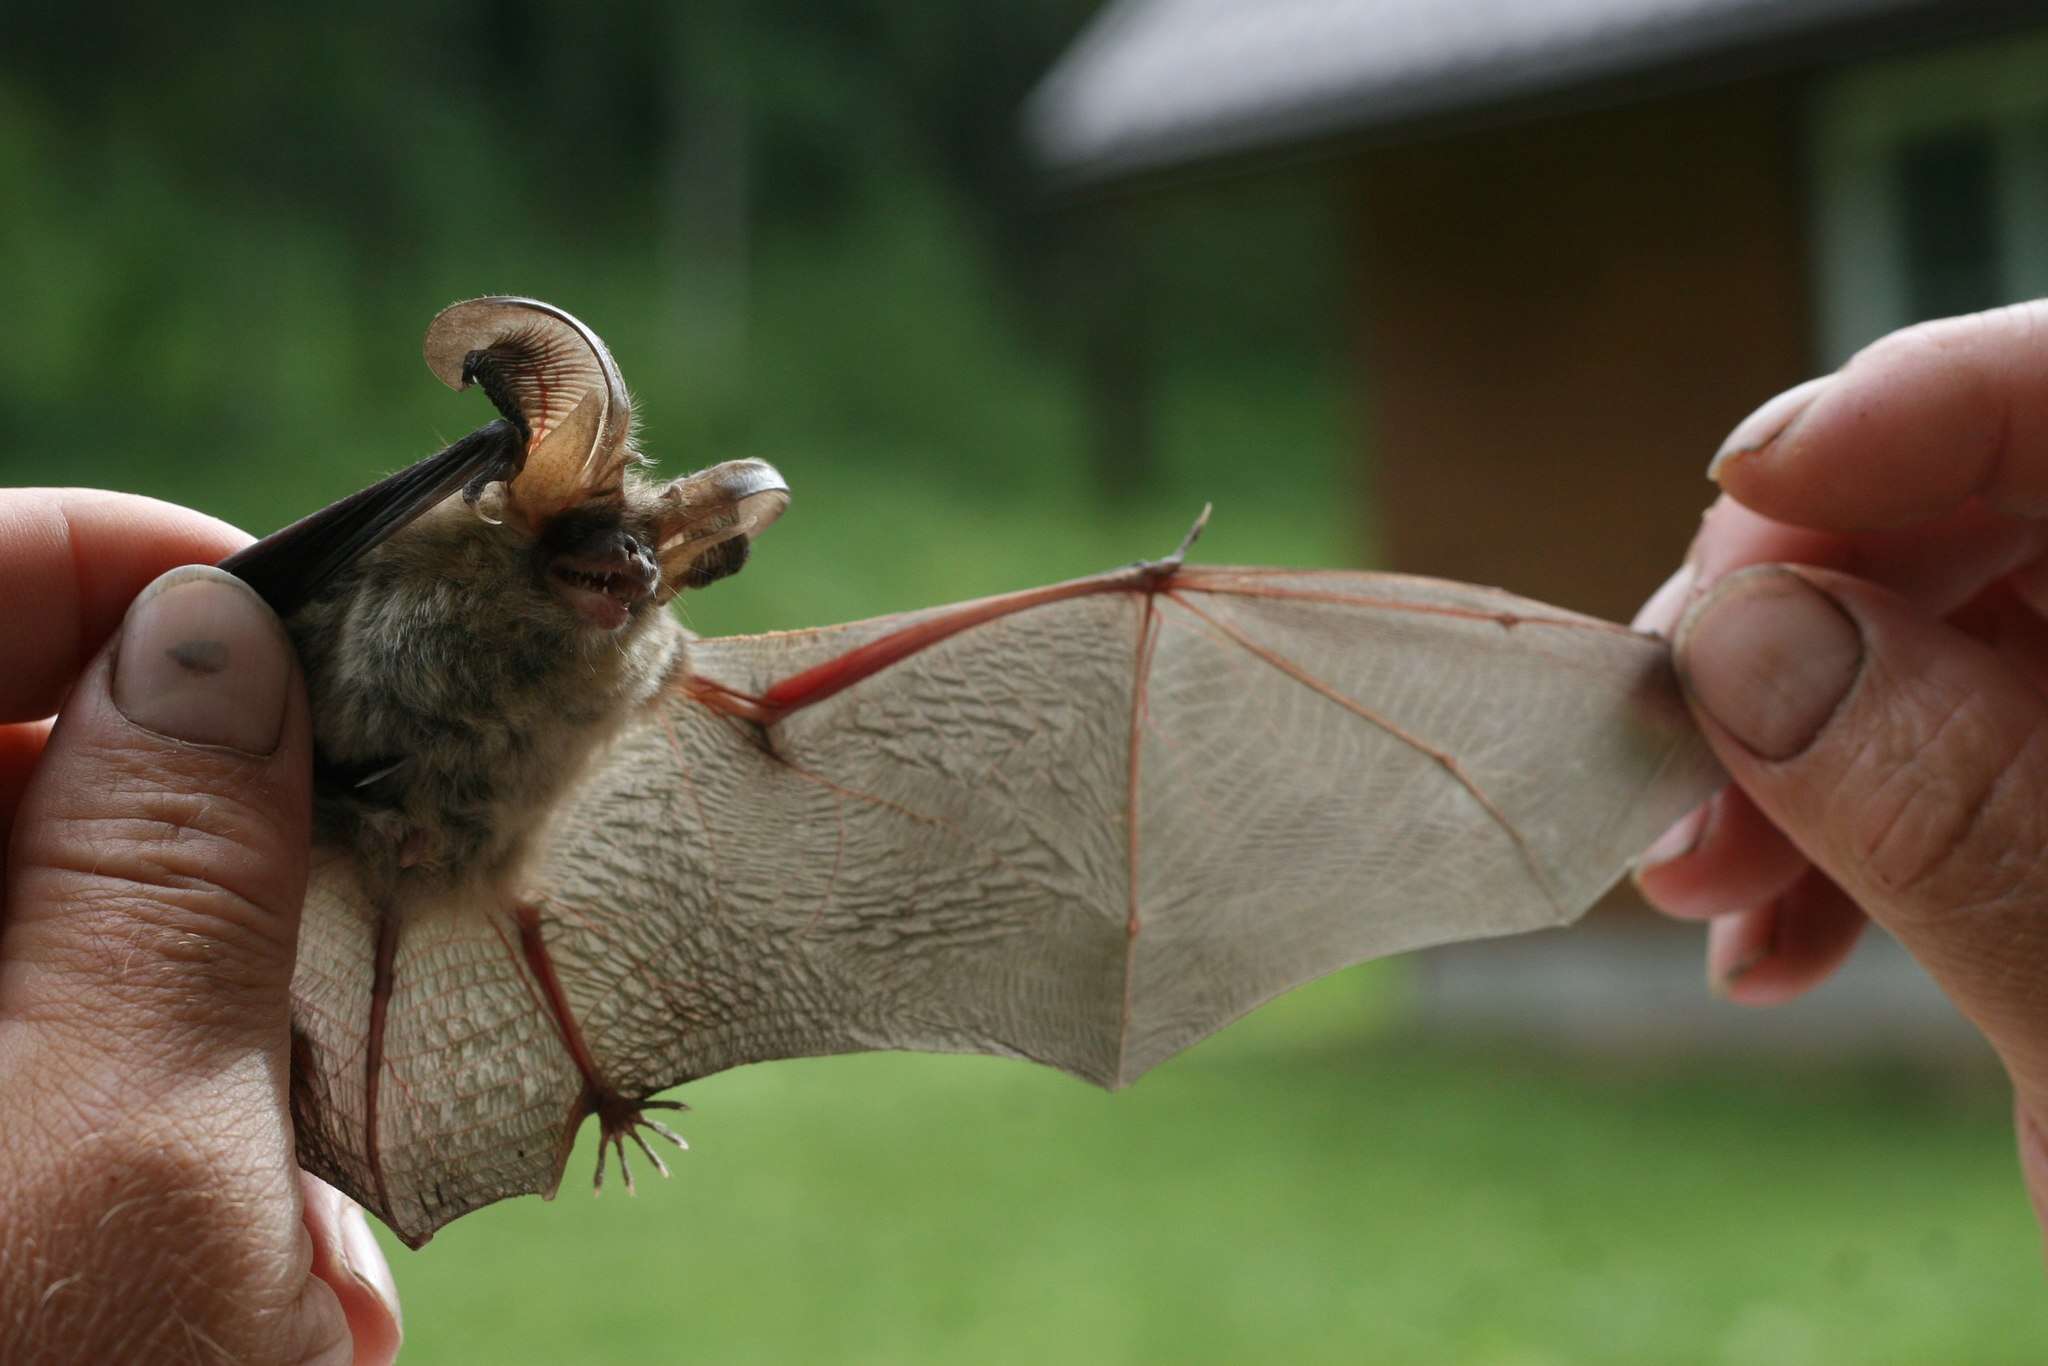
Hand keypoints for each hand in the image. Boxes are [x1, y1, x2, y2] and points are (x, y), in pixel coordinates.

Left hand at [0, 491, 399, 1363]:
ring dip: (191, 1008)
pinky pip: (49, 1023)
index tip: (296, 612)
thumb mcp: (123, 1163)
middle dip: (186, 820)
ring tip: (280, 1205)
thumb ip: (163, 864)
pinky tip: (244, 1255)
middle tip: (335, 939)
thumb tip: (216, 630)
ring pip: (38, 899)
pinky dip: (157, 1100)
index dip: (103, 561)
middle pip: (2, 751)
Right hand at [1632, 303, 2047, 1245]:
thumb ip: (1963, 818)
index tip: (1748, 480)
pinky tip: (1780, 938)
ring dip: (1792, 740)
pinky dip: (1849, 826)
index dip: (1939, 400)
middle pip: (2010, 509)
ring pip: (1965, 629)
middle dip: (1806, 611)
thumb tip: (1745, 630)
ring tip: (1703, 888)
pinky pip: (1967, 745)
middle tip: (1682, 757)